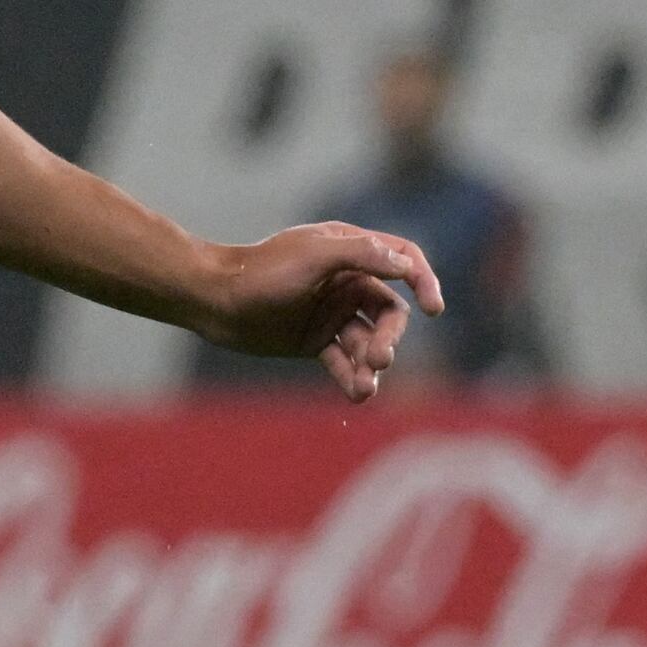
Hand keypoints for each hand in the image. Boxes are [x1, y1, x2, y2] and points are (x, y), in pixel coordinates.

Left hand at [193, 224, 444, 400]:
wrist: (214, 301)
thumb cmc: (261, 272)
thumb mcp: (313, 256)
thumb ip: (360, 254)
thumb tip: (406, 266)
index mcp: (350, 251)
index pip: (403, 260)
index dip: (423, 281)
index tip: (432, 308)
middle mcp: (346, 281)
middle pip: (389, 312)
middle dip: (389, 338)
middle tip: (379, 359)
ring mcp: (331, 312)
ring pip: (367, 341)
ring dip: (371, 364)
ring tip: (365, 386)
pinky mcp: (315, 340)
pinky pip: (344, 360)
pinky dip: (352, 376)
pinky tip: (357, 394)